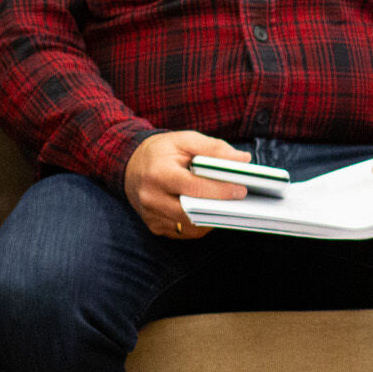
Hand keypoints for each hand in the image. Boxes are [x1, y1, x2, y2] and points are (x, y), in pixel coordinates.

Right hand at [122, 131, 248, 238]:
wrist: (130, 164)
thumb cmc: (162, 151)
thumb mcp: (185, 140)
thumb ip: (213, 148)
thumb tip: (242, 159)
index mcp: (158, 174)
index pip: (193, 187)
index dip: (220, 190)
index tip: (241, 189)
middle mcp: (151, 199)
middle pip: (192, 210)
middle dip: (219, 206)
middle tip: (241, 199)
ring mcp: (151, 216)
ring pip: (190, 225)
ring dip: (212, 217)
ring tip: (230, 205)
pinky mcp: (154, 226)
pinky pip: (183, 231)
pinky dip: (200, 223)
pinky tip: (212, 211)